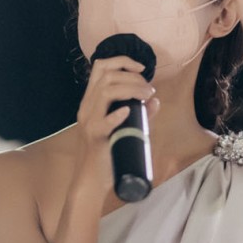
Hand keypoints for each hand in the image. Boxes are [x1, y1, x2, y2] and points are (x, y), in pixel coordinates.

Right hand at [74, 56, 158, 190]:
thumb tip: (155, 101)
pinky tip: (129, 111)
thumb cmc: (107, 155)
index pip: (99, 68)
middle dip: (132, 76)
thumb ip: (140, 115)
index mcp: (91, 102)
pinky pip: (103, 122)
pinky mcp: (94, 138)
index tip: (141, 68)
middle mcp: (87, 108)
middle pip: (105, 76)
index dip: (121, 61)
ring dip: (131, 89)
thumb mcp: (123, 129)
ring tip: (147, 95)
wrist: (91, 181)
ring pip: (105, 92)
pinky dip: (117, 114)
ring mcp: (89, 122)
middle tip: (149, 89)